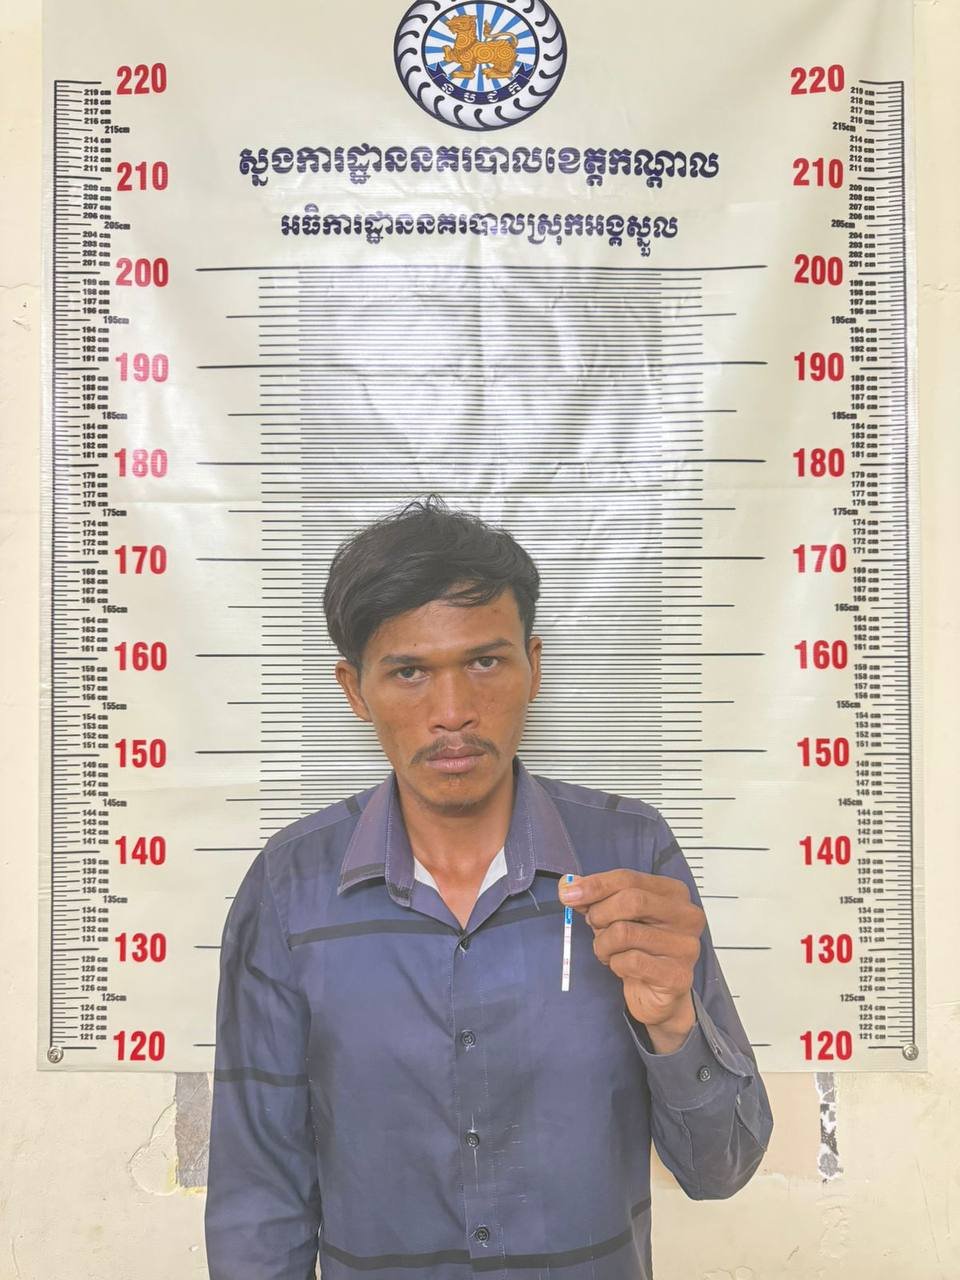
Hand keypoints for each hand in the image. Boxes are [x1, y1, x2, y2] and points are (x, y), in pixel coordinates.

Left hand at [559, 870, 705, 1039]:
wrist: (656, 994)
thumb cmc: (638, 948)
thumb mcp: (615, 916)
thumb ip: (595, 898)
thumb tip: (569, 886)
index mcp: (673, 892)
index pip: (629, 878)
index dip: (595, 885)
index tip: (568, 894)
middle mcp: (686, 915)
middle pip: (631, 901)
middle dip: (600, 914)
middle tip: (593, 927)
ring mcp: (686, 945)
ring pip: (625, 932)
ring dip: (603, 944)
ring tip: (607, 951)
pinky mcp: (678, 975)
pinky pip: (631, 961)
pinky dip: (616, 964)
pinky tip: (622, 967)